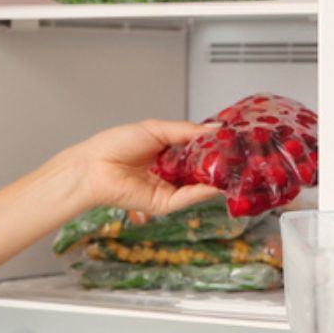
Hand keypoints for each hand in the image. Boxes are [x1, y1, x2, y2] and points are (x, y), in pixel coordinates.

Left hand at [65, 119, 222, 215]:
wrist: (94, 166)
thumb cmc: (116, 145)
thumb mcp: (157, 130)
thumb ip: (187, 131)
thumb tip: (216, 128)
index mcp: (167, 153)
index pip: (198, 152)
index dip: (215, 147)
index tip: (233, 141)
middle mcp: (170, 172)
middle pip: (202, 170)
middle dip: (220, 164)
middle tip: (239, 156)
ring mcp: (168, 189)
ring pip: (199, 186)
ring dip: (216, 178)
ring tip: (233, 168)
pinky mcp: (164, 204)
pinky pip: (188, 198)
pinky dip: (203, 191)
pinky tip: (215, 183)